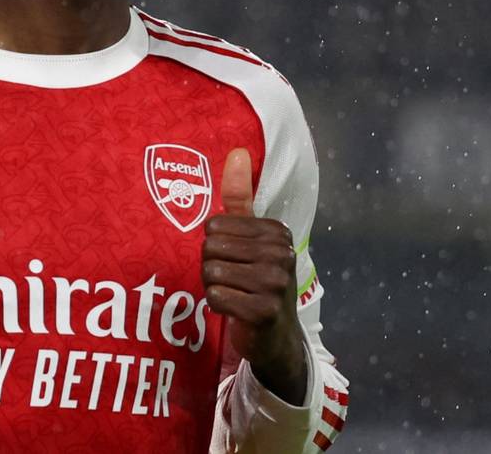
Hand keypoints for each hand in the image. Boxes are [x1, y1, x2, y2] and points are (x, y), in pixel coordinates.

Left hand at [202, 148, 307, 403]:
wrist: (277, 337)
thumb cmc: (257, 281)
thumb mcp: (251, 238)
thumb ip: (241, 198)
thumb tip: (237, 152)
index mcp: (277, 231)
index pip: (214, 225)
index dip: (215, 246)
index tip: (236, 260)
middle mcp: (280, 253)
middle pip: (210, 248)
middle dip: (212, 266)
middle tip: (233, 280)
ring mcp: (275, 282)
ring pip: (210, 272)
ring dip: (214, 287)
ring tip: (234, 293)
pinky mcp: (265, 310)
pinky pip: (215, 297)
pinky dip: (217, 305)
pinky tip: (234, 310)